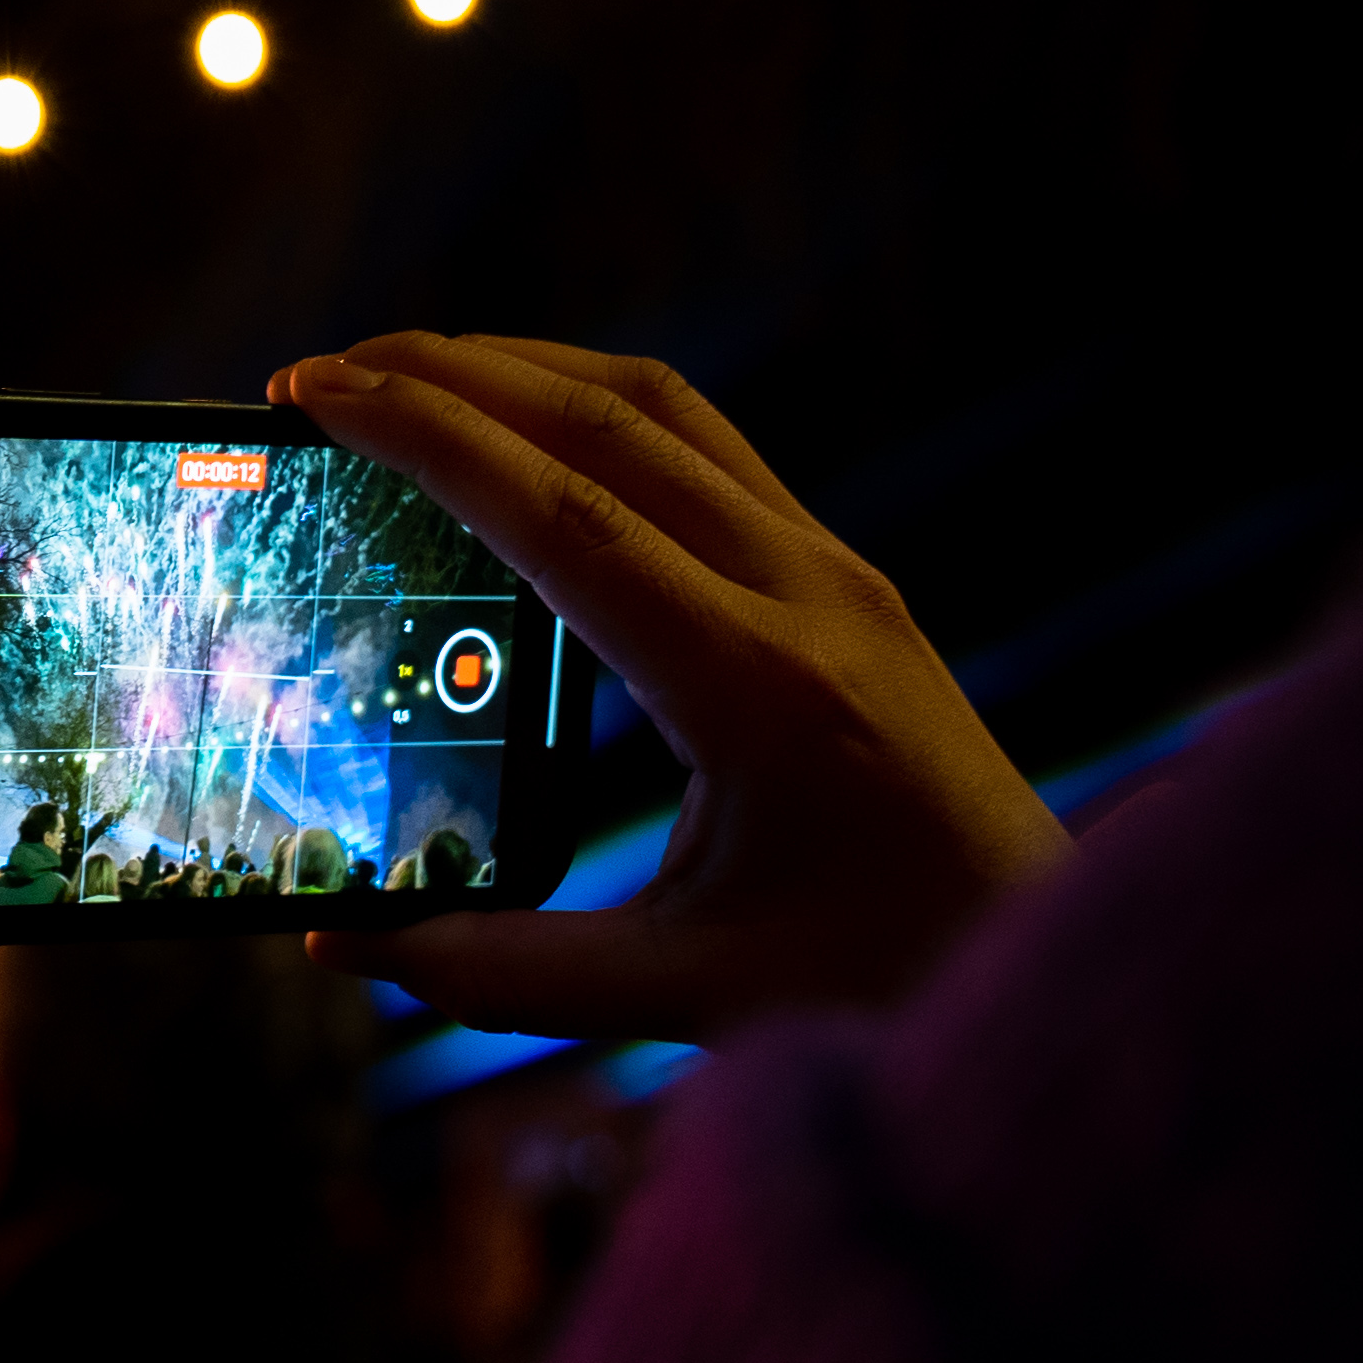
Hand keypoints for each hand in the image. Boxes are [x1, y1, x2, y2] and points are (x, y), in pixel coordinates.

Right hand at [268, 332, 1065, 1039]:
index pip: (563, 513)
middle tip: (317, 373)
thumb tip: (338, 945)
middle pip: (607, 419)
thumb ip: (499, 970)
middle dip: (448, 372)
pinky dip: (592, 412)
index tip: (318, 395)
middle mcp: (806, 594)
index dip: (426, 439)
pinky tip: (522, 439)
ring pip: (665, 409)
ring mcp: (837, 571)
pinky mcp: (847, 578)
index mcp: (756, 684)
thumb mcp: (681, 993)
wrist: (1045, 959)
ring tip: (401, 377)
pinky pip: (707, 449)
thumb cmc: (879, 983)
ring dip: (523, 370)